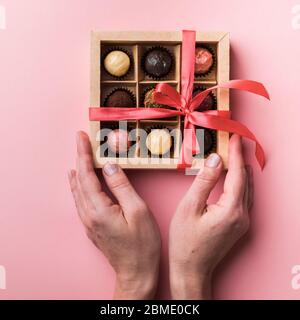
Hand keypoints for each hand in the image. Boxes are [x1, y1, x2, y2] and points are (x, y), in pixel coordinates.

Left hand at [68, 131, 160, 298]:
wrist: (135, 272)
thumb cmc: (141, 245)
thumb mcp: (138, 211)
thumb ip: (122, 186)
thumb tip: (110, 166)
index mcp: (99, 209)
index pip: (87, 175)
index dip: (84, 154)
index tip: (81, 137)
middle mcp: (88, 215)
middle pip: (79, 181)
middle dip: (80, 158)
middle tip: (81, 141)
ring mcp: (88, 222)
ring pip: (77, 191)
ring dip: (78, 171)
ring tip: (79, 156)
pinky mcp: (92, 226)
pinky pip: (81, 200)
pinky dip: (79, 185)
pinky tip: (79, 181)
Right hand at [169, 134, 252, 299]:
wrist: (191, 269)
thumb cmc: (185, 241)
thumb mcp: (189, 207)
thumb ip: (204, 180)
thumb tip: (215, 159)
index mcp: (231, 209)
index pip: (238, 173)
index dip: (236, 153)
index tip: (234, 137)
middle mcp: (242, 215)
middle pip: (246, 179)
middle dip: (239, 159)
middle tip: (232, 142)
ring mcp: (243, 221)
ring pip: (247, 188)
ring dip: (240, 171)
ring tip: (232, 155)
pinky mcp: (239, 225)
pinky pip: (244, 198)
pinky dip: (239, 183)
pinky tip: (231, 177)